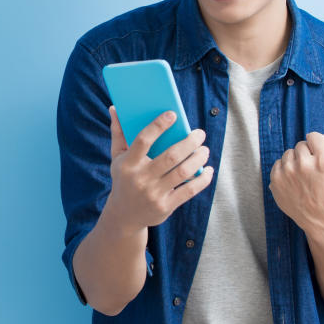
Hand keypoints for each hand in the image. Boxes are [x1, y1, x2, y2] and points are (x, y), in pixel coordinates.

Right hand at [103, 106, 213, 235]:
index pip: (143, 140)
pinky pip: (189, 191)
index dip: (158, 126)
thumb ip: (118, 133)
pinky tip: (208, 170)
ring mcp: (154, 194)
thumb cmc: (124, 178)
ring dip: (198, 158)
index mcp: (128, 163)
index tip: (173, 114)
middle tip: (199, 133)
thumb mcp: (116, 158)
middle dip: (189, 142)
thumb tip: (115, 108)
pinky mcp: (166, 206)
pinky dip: (202, 179)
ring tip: (204, 149)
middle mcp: (141, 179)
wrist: (123, 215)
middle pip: (171, 156)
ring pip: (183, 172)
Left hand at [269, 132, 323, 230]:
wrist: (317, 214)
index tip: (318, 154)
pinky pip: (278, 162)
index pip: (314, 136)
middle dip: (306, 154)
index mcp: (323, 160)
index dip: (317, 144)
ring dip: (295, 160)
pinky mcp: (276, 179)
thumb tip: (315, 136)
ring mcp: (288, 172)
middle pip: (300, 144)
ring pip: (288, 153)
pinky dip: (285, 169)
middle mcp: (304, 165)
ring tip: (303, 175)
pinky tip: (293, 179)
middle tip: (312, 169)